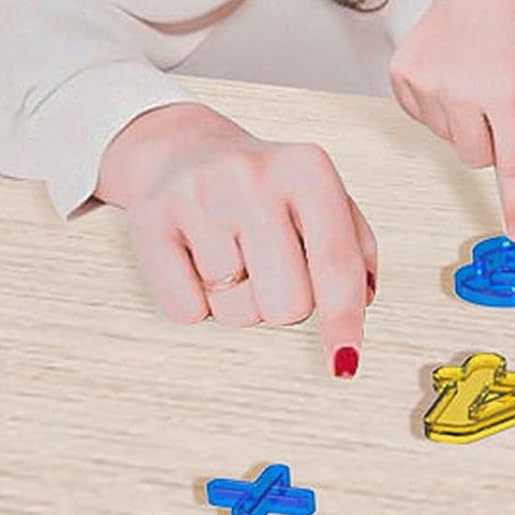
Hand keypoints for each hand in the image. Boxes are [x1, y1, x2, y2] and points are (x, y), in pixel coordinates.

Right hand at [95, 103, 375, 376]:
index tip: (344, 364)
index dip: (344, 321)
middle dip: (285, 304)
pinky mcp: (150, 220)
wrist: (187, 150)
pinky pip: (185, 311)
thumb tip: (364, 300)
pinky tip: (196, 260)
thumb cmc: (270, 190)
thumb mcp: (322, 200)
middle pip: (288, 305)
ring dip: (239, 301)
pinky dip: (194, 302)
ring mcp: (199, 195)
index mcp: (308, 169)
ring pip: (237, 312)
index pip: (336, 263)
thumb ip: (355, 247)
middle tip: (269, 267)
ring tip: (231, 254)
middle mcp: (253, 176)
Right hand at [389, 0, 514, 241]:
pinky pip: (420, 118)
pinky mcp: (402, 74)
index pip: (512, 162)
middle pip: (474, 157)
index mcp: (504, 94)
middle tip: (493, 107)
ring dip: (461, 119)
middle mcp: (462, 91)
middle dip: (486, 142)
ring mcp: (427, 82)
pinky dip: (435, 105)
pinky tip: (447, 74)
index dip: (514, 202)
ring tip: (470, 78)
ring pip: (446, 138)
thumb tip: (499, 167)